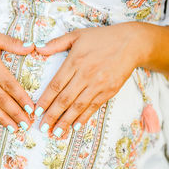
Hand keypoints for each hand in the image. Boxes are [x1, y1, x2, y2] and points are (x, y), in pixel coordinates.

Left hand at [34, 22, 144, 137]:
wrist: (132, 43)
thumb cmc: (102, 37)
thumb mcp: (77, 35)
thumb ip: (57, 43)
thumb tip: (38, 48)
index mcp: (74, 62)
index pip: (55, 85)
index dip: (45, 100)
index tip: (37, 111)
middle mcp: (85, 75)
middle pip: (65, 100)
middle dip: (52, 116)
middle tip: (42, 128)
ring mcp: (98, 85)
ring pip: (78, 107)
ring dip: (66, 122)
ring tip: (56, 133)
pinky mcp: (109, 91)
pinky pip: (93, 107)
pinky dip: (83, 118)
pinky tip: (75, 126)